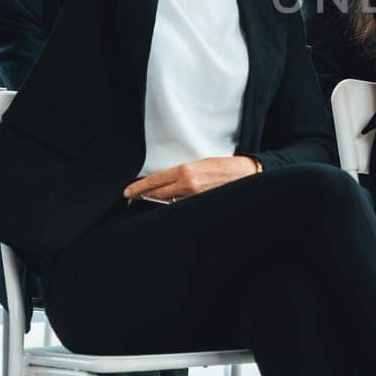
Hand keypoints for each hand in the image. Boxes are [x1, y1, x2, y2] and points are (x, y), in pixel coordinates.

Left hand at [121, 155, 259, 201]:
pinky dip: (174, 209)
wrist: (248, 175)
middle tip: (131, 201)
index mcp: (185, 171)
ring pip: (168, 204)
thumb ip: (182, 174)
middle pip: (157, 194)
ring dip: (158, 204)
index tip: (128, 192)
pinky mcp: (201, 206)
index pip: (154, 181)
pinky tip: (171, 209)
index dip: (138, 187)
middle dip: (143, 197)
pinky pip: (182, 209)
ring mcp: (194, 198)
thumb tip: (166, 183)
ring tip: (149, 204)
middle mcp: (187, 185)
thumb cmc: (226, 168)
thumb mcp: (200, 165)